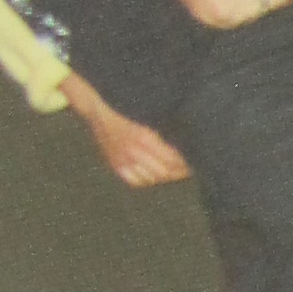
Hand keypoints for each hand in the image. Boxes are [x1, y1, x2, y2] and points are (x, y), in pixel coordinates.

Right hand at [74, 97, 190, 187]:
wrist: (99, 110)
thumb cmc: (128, 110)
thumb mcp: (149, 117)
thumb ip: (166, 133)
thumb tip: (185, 146)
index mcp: (144, 137)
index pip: (172, 161)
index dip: (185, 164)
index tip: (194, 161)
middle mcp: (133, 151)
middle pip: (164, 173)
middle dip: (179, 173)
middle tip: (188, 169)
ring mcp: (123, 160)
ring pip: (151, 179)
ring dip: (165, 177)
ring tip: (175, 172)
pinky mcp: (115, 165)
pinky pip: (136, 181)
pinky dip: (148, 180)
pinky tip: (155, 175)